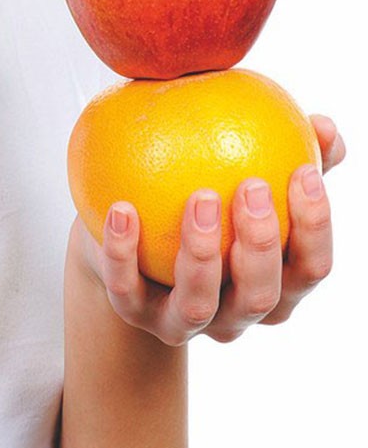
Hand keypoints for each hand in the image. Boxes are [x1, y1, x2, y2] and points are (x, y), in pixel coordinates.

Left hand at [75, 114, 345, 345]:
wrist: (135, 246)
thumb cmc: (209, 202)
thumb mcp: (246, 180)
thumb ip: (288, 154)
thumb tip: (324, 125)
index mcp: (275, 285)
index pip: (310, 267)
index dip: (314, 227)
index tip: (303, 171)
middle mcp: (236, 313)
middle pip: (260, 295)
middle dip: (261, 243)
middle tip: (253, 184)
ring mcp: (184, 322)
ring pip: (199, 303)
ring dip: (201, 251)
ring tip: (201, 197)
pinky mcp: (134, 315)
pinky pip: (126, 288)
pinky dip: (123, 252)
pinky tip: (122, 208)